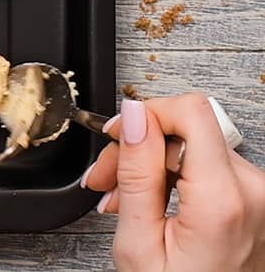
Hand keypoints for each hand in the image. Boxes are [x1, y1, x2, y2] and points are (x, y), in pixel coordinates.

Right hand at [81, 94, 264, 270]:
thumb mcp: (138, 242)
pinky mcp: (254, 201)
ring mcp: (257, 196)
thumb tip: (134, 116)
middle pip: (186, 132)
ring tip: (121, 199)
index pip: (191, 111)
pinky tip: (148, 203)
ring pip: (192, 148)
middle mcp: (252, 191)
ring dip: (150, 166)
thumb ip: (137, 173)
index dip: (147, 113)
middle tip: (104, 179)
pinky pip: (206, 168)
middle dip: (138, 148)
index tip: (118, 133)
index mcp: (222, 199)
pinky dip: (171, 179)